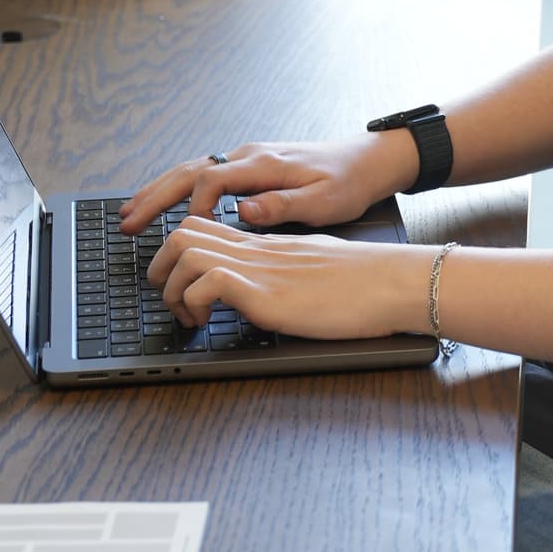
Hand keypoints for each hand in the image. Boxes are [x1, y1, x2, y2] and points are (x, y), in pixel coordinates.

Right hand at [119, 130, 411, 236]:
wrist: (367, 161)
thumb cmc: (348, 183)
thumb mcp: (323, 201)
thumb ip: (282, 206)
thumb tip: (243, 210)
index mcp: (262, 164)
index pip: (211, 181)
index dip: (194, 208)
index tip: (188, 235)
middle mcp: (247, 156)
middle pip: (188, 172)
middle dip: (154, 197)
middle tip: (126, 222)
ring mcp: (245, 158)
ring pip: (189, 170)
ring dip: (157, 192)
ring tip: (129, 214)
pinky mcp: (248, 165)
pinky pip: (202, 175)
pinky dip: (176, 189)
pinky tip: (164, 203)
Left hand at [148, 214, 431, 338]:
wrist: (392, 283)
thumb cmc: (365, 284)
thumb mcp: (314, 271)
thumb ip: (285, 274)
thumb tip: (272, 291)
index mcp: (267, 245)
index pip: (205, 229)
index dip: (177, 253)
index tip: (177, 283)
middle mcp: (256, 249)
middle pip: (182, 232)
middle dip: (160, 267)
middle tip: (171, 298)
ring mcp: (259, 267)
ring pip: (184, 251)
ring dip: (172, 287)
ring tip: (187, 314)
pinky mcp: (265, 290)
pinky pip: (207, 282)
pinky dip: (194, 304)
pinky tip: (207, 322)